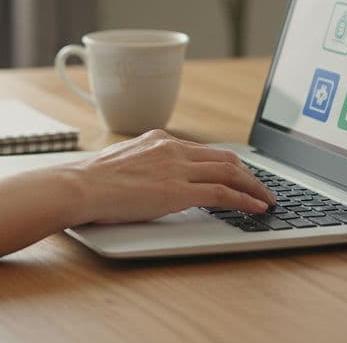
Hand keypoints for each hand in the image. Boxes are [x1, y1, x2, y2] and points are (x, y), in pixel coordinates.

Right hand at [64, 130, 274, 224]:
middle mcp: (172, 147)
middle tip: (262, 188)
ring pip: (230, 171)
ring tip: (267, 199)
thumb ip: (145, 166)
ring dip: (254, 186)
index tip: (239, 174)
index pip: (205, 150)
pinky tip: (256, 208)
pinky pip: (222, 192)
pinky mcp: (178, 190)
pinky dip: (245, 199)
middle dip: (249, 174)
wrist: (79, 187)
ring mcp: (176, 167)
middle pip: (224, 157)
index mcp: (159, 140)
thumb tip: (152, 180)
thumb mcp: (124, 163)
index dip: (228, 163)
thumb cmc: (91, 181)